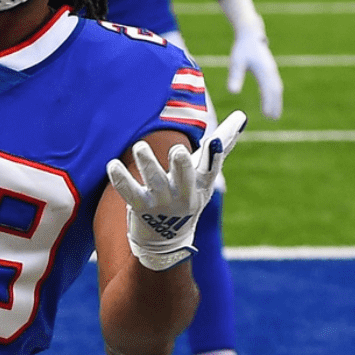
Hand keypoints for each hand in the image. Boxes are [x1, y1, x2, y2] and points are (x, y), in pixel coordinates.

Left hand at [108, 111, 246, 270]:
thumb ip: (221, 145)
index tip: (214, 141)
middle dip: (182, 165)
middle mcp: (183, 195)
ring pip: (155, 182)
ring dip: (148, 163)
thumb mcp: (205, 175)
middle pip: (185, 178)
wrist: (166, 239)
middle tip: (178, 150)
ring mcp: (162, 203)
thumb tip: (241, 115)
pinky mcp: (141, 207)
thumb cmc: (188, 194)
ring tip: (141, 146)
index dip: (214, 156)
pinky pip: (130, 192)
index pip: (211, 169)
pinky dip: (121, 179)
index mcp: (202, 185)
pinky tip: (113, 164)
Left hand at [227, 32, 281, 118]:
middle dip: (275, 104)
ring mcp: (272, 70)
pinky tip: (272, 100)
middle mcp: (271, 71)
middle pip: (276, 90)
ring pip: (277, 87)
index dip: (269, 103)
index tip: (268, 115)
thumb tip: (233, 92)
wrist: (250, 34)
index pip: (268, 90)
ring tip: (275, 114)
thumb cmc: (242, 49)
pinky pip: (275, 84)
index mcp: (264, 70)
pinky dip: (275, 94)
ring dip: (277, 101)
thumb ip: (235, 77)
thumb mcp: (236, 63)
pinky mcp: (270, 69)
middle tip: (274, 119)